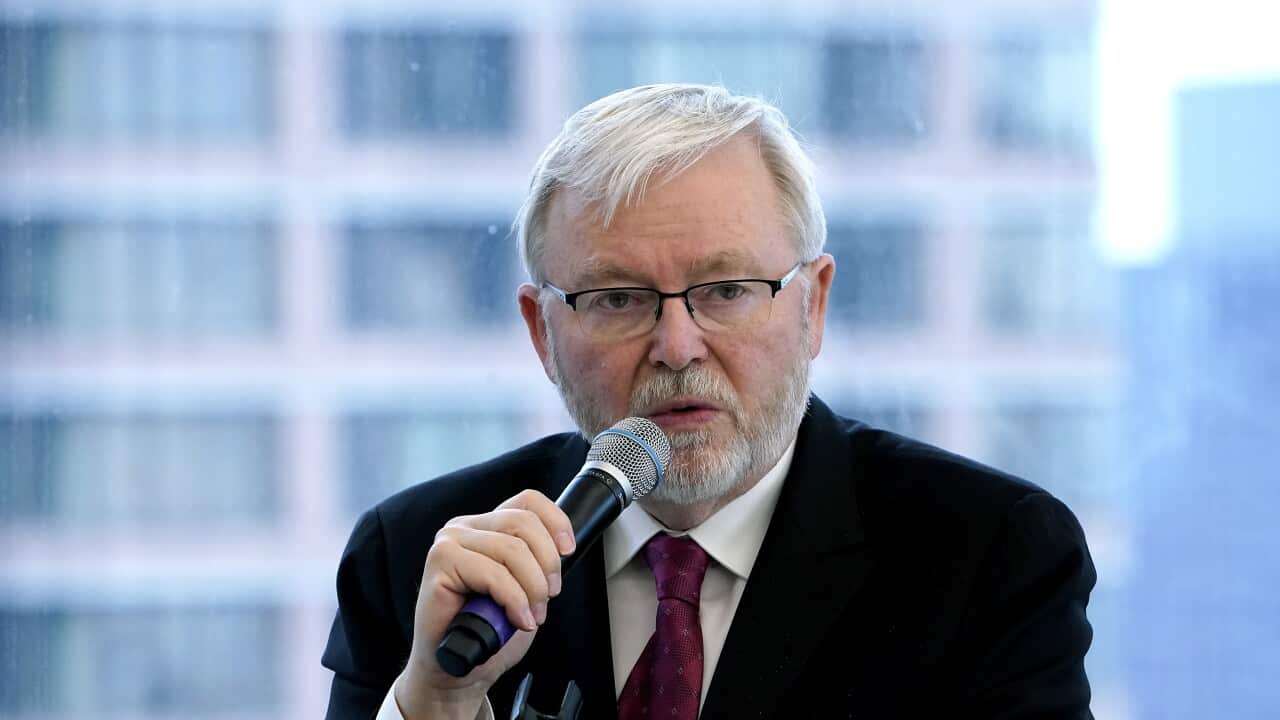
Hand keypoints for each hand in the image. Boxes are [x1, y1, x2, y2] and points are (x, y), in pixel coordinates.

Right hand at [395, 490, 576, 719]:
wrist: (457, 668)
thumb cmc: (488, 630)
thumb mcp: (525, 588)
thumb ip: (536, 562)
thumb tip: (560, 550)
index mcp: (487, 526)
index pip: (528, 501)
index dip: (556, 521)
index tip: (568, 550)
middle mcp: (466, 527)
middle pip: (524, 524)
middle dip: (547, 564)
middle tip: (547, 597)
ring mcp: (450, 542)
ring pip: (512, 550)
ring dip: (532, 588)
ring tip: (530, 615)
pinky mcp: (439, 563)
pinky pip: (493, 574)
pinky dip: (514, 600)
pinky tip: (517, 619)